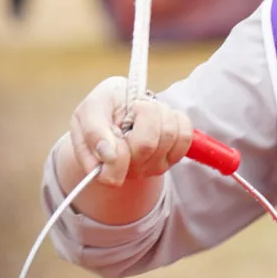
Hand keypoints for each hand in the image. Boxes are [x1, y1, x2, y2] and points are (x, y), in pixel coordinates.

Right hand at [67, 76, 195, 186]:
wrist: (123, 103)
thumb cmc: (105, 107)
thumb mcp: (91, 108)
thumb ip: (93, 131)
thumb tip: (108, 154)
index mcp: (101, 167)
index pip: (114, 174)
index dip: (118, 146)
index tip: (115, 124)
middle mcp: (129, 172)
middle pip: (147, 145)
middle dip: (143, 114)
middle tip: (132, 108)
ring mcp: (153, 167)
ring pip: (168, 136)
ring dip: (159, 113)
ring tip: (144, 111)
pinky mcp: (173, 156)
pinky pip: (185, 136)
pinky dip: (175, 118)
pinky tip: (160, 117)